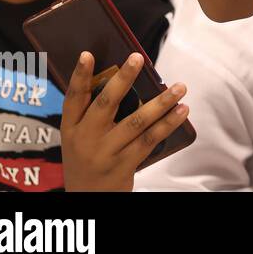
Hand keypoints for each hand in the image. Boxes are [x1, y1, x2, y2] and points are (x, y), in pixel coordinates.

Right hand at [60, 52, 189, 191]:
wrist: (87, 199)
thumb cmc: (87, 159)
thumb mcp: (79, 138)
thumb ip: (94, 113)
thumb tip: (122, 78)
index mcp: (70, 128)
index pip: (73, 98)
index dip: (79, 76)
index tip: (87, 54)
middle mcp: (85, 139)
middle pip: (106, 104)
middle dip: (123, 79)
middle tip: (137, 58)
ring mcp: (105, 153)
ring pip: (136, 122)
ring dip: (160, 102)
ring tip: (180, 87)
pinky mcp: (124, 165)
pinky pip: (149, 140)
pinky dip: (168, 124)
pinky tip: (182, 111)